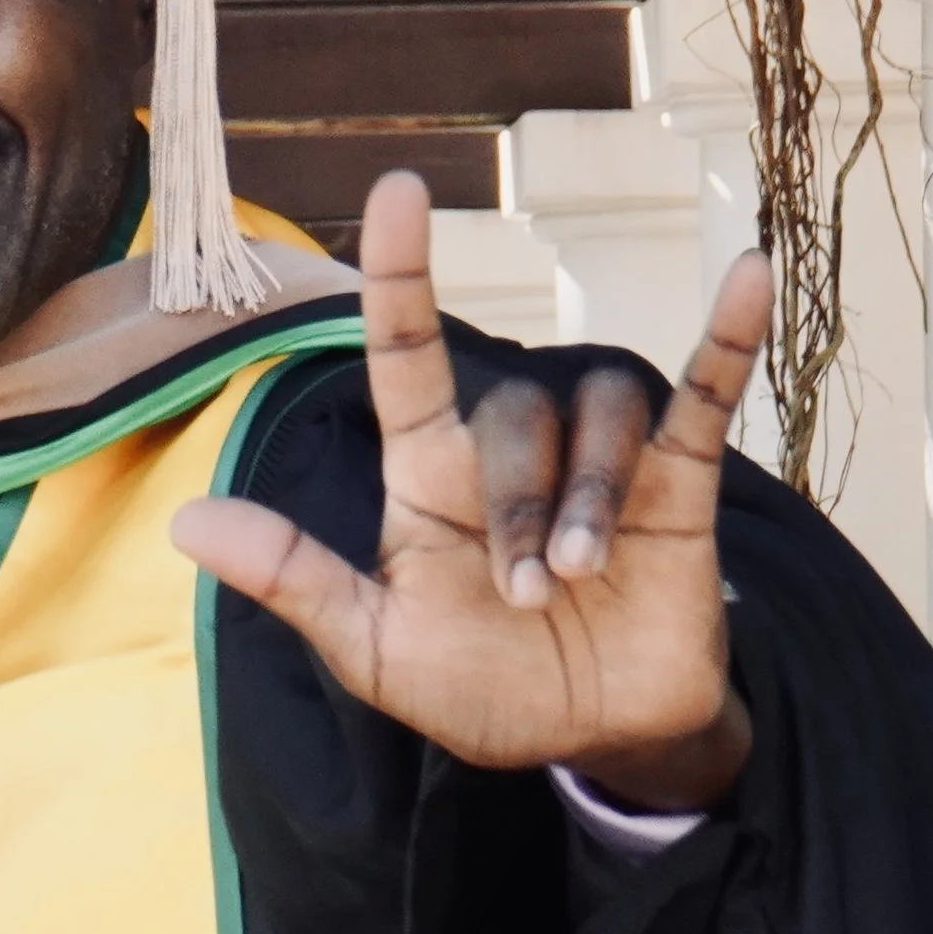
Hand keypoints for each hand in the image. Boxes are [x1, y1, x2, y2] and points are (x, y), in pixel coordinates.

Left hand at [172, 171, 765, 809]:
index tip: (396, 191)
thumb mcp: (372, 649)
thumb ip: (292, 580)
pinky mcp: (679, 489)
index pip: (407, 352)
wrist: (589, 742)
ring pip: (598, 415)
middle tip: (525, 597)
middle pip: (513, 415)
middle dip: (520, 510)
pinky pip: (706, 397)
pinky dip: (728, 339)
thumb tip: (183, 524)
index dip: (401, 273)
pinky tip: (748, 275)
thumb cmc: (477, 689)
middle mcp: (513, 451)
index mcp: (429, 475)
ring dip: (588, 498)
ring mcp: (599, 462)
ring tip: (582, 580)